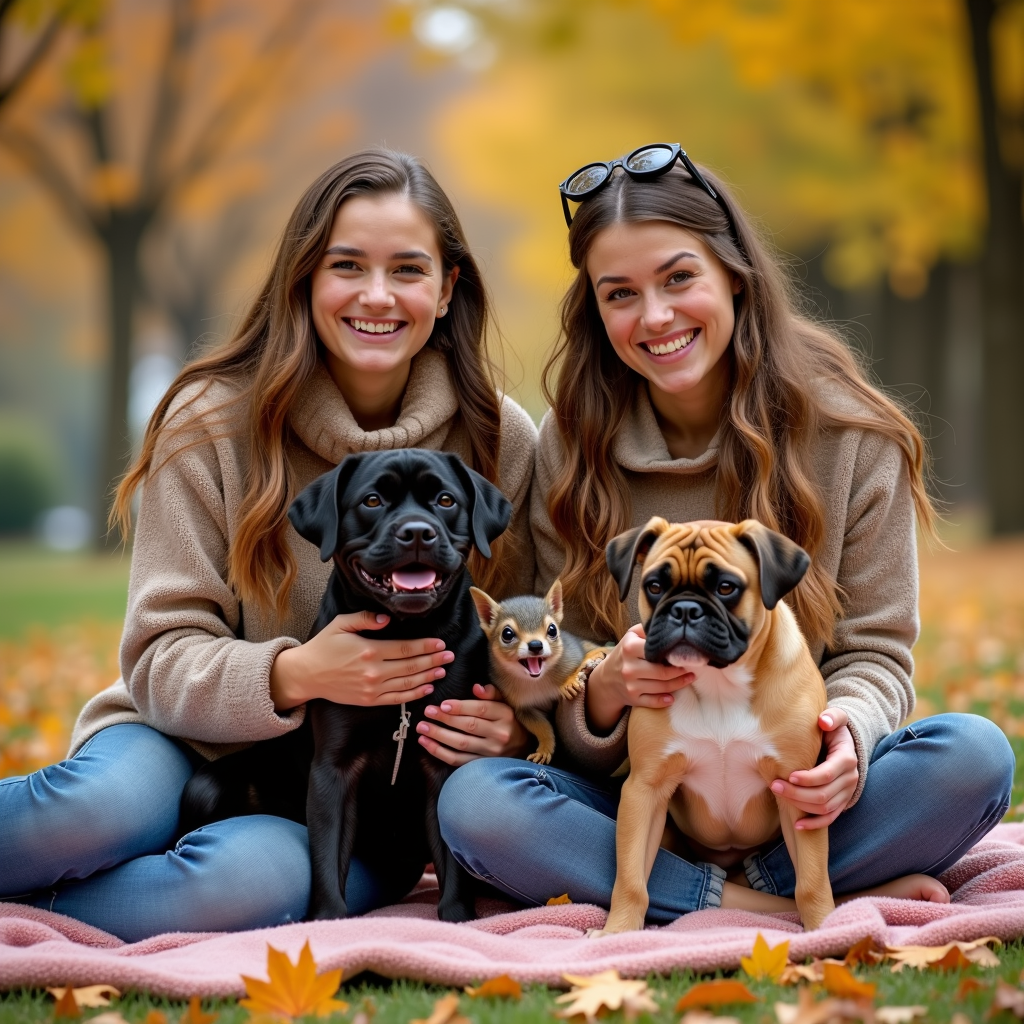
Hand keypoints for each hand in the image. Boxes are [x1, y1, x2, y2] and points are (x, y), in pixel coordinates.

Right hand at [269, 611, 451, 709]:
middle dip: (433, 660)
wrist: (307, 674)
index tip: (440, 643)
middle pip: (411, 666)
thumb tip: (387, 619)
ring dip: (428, 677)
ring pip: (408, 683)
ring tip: (443, 670)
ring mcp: (372, 689)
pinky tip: (427, 688)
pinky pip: (397, 698)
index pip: (405, 649)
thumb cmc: (324, 646)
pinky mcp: (369, 700)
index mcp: (369, 650)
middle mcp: (374, 672)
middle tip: (450, 655)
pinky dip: (414, 694)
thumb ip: (365, 618)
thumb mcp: (341, 624)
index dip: (425, 646)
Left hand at [416, 683, 529, 766]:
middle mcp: (500, 734)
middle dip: (445, 719)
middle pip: (469, 726)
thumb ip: (492, 694)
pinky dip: (440, 752)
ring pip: (461, 744)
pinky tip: (426, 743)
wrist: (523, 747)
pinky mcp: (482, 765)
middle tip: (427, 712)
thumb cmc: (509, 721)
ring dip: (439, 736)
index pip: (481, 710)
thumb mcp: (506, 703)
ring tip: (421, 728)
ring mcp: (491, 752)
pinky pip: (458, 760)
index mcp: (506, 715)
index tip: (442, 704)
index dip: (460, 707)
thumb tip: (476, 687)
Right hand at [585, 624, 695, 731]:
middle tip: (692, 668)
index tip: (685, 652)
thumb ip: (646, 628)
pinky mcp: (632, 699)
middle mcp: (629, 668)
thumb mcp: (630, 636)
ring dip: (679, 684)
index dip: (673, 653)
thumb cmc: (624, 654)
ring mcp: (630, 685)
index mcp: (630, 648)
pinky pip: (653, 702)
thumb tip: (666, 619)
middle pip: (663, 672)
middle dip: (681, 671)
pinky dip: (664, 701)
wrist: (606, 678)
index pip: (657, 650)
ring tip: (690, 678)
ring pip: (662, 687)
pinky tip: (672, 698)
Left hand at [770, 707, 858, 829]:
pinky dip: (815, 824)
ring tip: (779, 796)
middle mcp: (850, 778)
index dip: (807, 778)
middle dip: (797, 793)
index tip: (788, 775)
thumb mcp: (835, 718)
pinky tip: (798, 826)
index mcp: (847, 758)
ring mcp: (847, 793)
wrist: (843, 742)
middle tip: (774, 785)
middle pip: (823, 795)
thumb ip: (832, 717)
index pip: (826, 775)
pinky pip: (830, 818)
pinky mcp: (842, 802)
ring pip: (825, 808)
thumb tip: (823, 721)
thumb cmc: (832, 729)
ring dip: (801, 807)